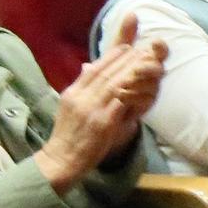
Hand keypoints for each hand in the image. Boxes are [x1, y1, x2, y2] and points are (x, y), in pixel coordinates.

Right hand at [35, 13, 167, 192]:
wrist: (60, 161)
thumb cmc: (67, 136)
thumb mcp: (68, 107)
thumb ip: (81, 87)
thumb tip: (87, 66)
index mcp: (73, 92)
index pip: (94, 68)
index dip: (112, 56)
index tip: (126, 47)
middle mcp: (80, 97)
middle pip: (106, 72)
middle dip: (126, 59)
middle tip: (143, 49)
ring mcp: (91, 110)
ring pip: (115, 84)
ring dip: (132, 71)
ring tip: (146, 62)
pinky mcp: (102, 124)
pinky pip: (121, 103)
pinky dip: (133, 92)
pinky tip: (144, 86)